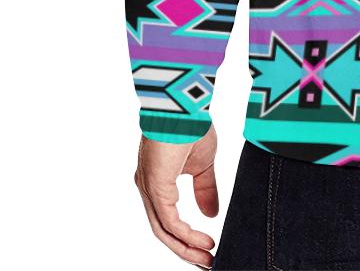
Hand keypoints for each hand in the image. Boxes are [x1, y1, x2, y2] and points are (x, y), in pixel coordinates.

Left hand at [134, 126, 219, 267]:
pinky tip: (203, 241)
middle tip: (207, 262)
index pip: (167, 218)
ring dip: (186, 248)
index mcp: (157, 181)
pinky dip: (186, 236)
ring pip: (164, 230)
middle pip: (164, 230)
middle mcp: (148, 188)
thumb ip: (205, 189)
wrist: (186, 105)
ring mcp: (149, 189)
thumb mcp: (203, 163)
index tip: (207, 248)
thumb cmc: (192, 125)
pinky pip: (168, 222)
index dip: (186, 237)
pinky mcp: (155, 187)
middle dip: (186, 249)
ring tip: (208, 257)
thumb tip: (211, 215)